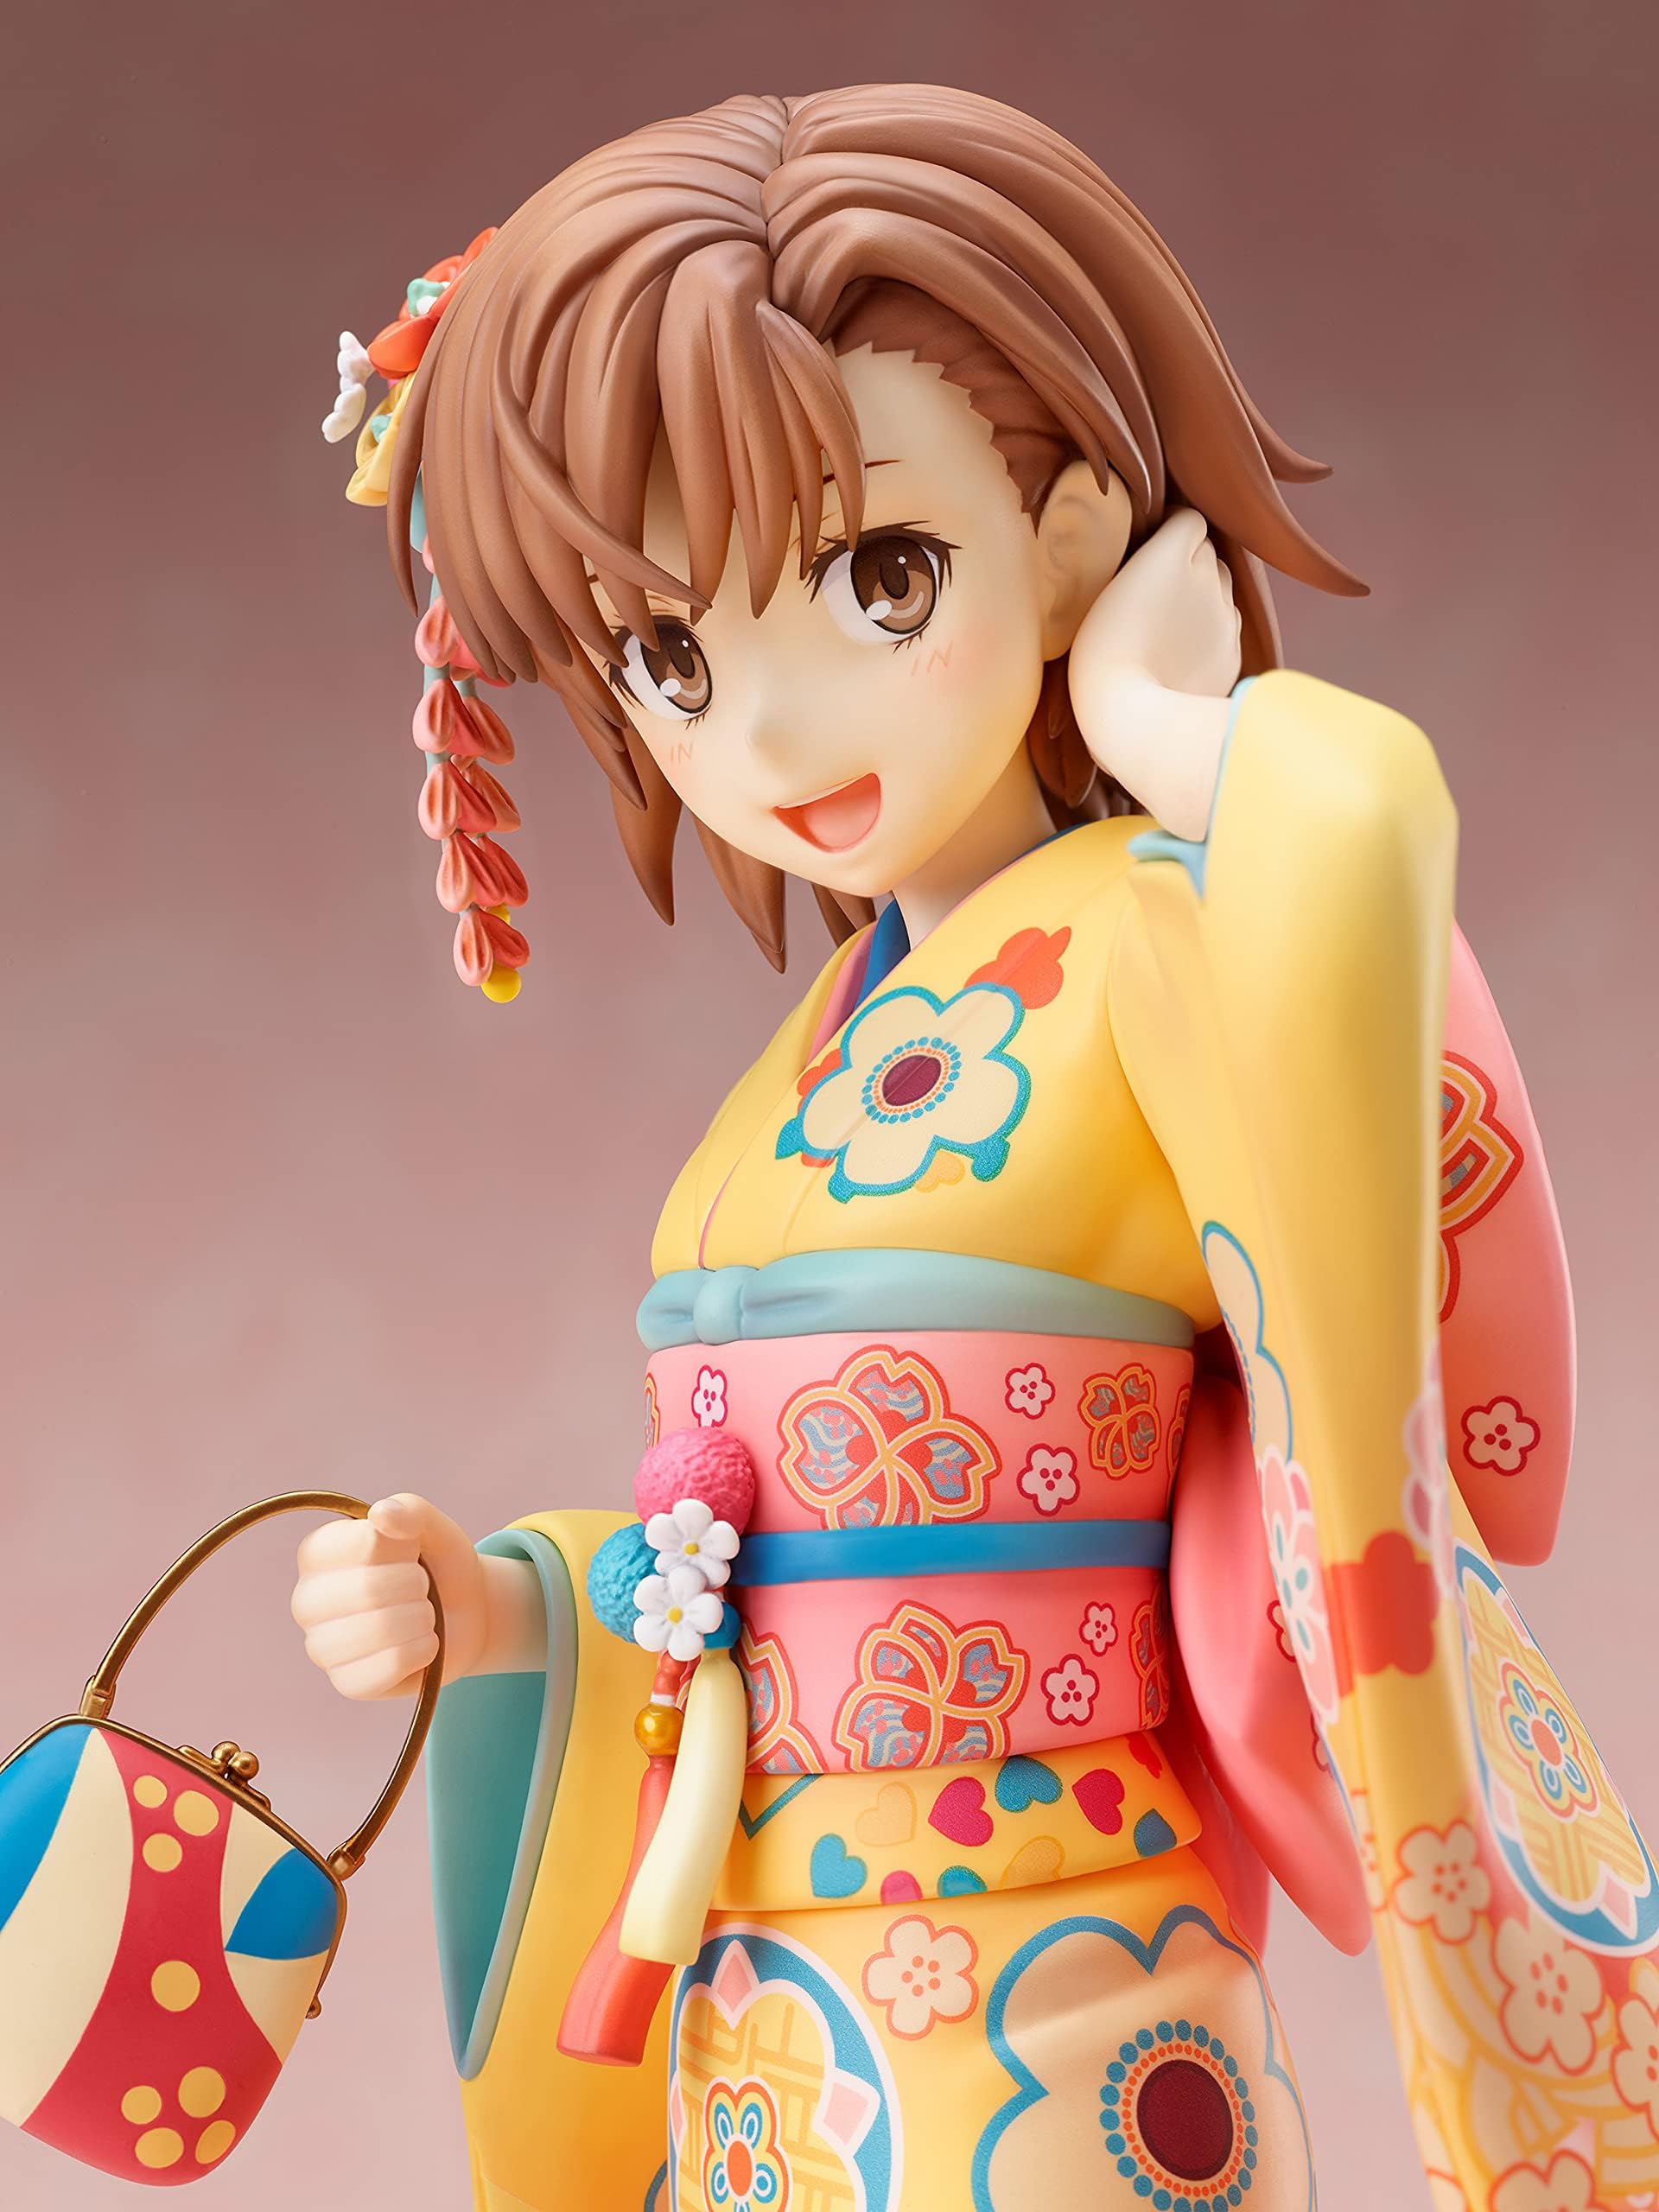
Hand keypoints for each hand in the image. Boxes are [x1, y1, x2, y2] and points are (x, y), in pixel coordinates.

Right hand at [291, 1493, 484, 1699]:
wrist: (463, 1613)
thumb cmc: (436, 1562)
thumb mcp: (431, 1526)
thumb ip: (409, 1510)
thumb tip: (382, 1513)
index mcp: (317, 1553)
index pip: (363, 1545)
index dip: (402, 1548)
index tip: (411, 1550)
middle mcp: (307, 1599)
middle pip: (368, 1591)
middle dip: (415, 1585)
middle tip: (422, 1585)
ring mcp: (322, 1646)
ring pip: (378, 1632)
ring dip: (421, 1618)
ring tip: (423, 1612)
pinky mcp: (346, 1683)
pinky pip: (387, 1668)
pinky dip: (422, 1651)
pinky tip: (424, 1643)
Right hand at [1068, 508, 1242, 838]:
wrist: (1136, 721)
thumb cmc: (1102, 657)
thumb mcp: (1101, 597)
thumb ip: (1139, 567)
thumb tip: (1161, 556)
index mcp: (1173, 553)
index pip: (1188, 520)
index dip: (1170, 534)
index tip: (1148, 554)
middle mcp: (1208, 575)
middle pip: (1207, 553)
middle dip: (1188, 565)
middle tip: (1153, 594)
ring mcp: (1226, 614)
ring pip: (1221, 589)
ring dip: (1201, 598)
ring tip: (1167, 629)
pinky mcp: (1233, 650)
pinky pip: (1225, 626)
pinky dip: (1208, 633)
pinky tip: (1180, 656)